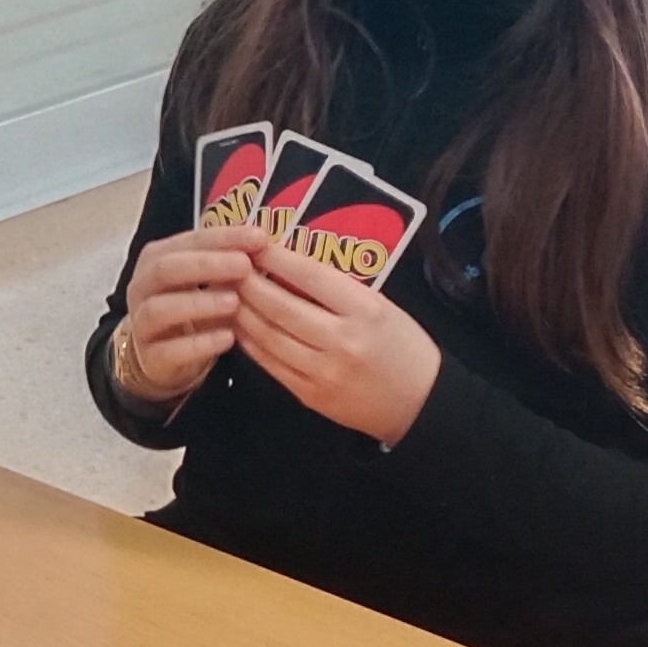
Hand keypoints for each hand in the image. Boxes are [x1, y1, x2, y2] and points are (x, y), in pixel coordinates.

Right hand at [111, 226, 263, 406]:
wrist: (164, 357)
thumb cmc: (191, 308)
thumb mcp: (207, 281)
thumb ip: (227, 261)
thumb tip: (262, 242)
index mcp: (156, 259)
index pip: (187, 241)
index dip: (222, 237)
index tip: (258, 237)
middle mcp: (142, 288)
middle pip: (166, 268)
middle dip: (207, 264)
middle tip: (245, 265)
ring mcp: (141, 325)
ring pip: (159, 309)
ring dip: (198, 303)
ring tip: (234, 302)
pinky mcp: (150, 358)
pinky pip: (170, 351)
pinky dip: (199, 344)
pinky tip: (228, 338)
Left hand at [231, 239, 443, 447]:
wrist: (421, 402)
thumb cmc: (402, 345)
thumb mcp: (380, 306)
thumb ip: (336, 289)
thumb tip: (286, 266)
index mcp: (365, 311)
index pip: (310, 276)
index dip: (277, 257)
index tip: (255, 244)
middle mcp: (341, 341)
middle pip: (280, 306)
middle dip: (248, 283)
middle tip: (229, 266)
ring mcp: (322, 372)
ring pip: (267, 336)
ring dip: (241, 311)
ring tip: (226, 292)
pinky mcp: (310, 395)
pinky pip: (269, 364)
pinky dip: (249, 341)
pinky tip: (239, 325)